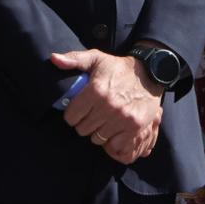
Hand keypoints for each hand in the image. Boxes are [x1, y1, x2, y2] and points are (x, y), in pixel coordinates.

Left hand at [50, 49, 163, 163]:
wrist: (150, 74)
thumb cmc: (119, 68)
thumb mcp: (96, 58)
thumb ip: (74, 59)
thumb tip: (53, 59)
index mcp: (96, 90)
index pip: (71, 117)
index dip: (72, 114)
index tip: (79, 110)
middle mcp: (108, 105)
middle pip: (83, 129)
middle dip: (85, 123)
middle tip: (92, 115)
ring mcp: (122, 118)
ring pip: (97, 138)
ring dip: (98, 132)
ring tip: (104, 120)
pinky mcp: (134, 127)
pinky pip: (114, 145)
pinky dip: (112, 140)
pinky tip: (114, 129)